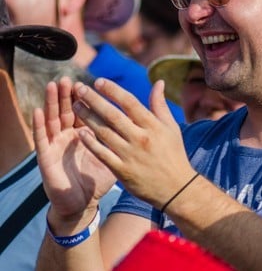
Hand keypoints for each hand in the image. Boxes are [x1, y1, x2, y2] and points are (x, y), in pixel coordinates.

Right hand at [34, 78, 116, 220]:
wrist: (81, 204)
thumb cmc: (98, 181)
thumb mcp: (113, 158)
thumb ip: (123, 139)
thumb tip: (141, 124)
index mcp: (84, 134)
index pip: (86, 111)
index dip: (88, 97)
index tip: (93, 81)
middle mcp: (68, 136)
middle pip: (67, 110)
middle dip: (68, 94)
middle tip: (69, 78)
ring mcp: (55, 144)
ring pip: (52, 119)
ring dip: (51, 102)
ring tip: (52, 85)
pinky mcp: (45, 156)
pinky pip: (41, 139)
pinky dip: (39, 125)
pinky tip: (38, 111)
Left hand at [68, 77, 195, 208]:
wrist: (177, 189)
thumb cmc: (174, 155)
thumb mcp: (171, 128)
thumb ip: (160, 105)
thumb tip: (158, 82)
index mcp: (153, 126)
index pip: (129, 103)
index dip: (113, 90)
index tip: (98, 81)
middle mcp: (141, 138)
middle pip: (113, 115)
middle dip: (93, 100)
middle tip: (78, 88)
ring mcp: (131, 155)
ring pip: (104, 132)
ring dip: (87, 118)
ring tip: (75, 106)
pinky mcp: (123, 171)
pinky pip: (102, 154)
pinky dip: (91, 143)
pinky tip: (80, 133)